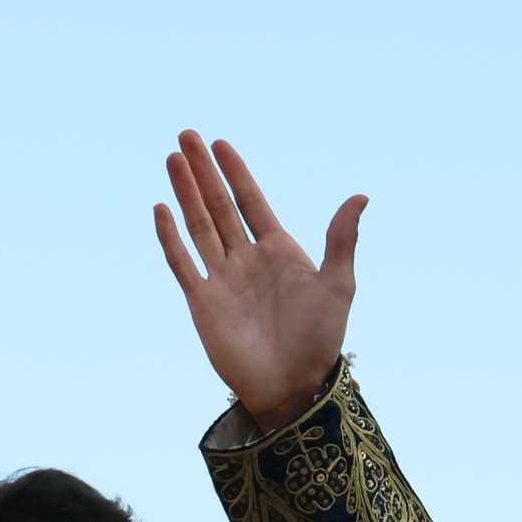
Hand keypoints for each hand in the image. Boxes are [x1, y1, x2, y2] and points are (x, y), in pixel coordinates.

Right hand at [155, 130, 364, 423]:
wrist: (292, 387)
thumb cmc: (320, 339)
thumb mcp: (337, 285)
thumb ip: (342, 240)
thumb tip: (360, 196)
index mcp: (279, 251)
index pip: (252, 201)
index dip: (236, 172)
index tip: (221, 144)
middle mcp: (247, 260)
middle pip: (220, 205)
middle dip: (204, 172)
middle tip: (187, 135)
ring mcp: (222, 279)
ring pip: (199, 226)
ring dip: (185, 193)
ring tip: (173, 159)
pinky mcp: (202, 302)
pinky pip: (182, 263)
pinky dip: (171, 237)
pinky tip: (161, 209)